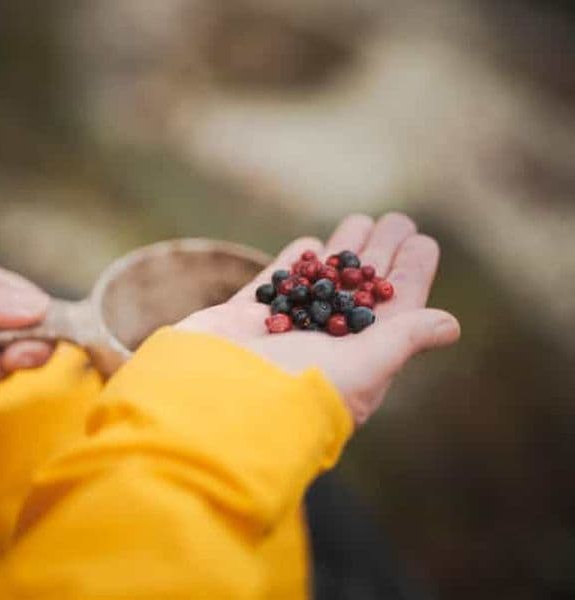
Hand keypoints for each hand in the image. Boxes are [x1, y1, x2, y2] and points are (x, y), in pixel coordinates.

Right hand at [177, 213, 460, 424]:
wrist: (215, 399)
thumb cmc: (295, 390)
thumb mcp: (362, 369)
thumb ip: (401, 340)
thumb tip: (449, 325)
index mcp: (358, 358)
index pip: (394, 310)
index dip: (410, 274)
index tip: (421, 241)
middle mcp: (322, 344)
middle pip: (359, 290)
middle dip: (378, 254)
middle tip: (394, 219)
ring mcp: (282, 329)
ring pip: (320, 283)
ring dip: (341, 252)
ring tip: (359, 220)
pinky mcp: (245, 318)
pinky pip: (276, 285)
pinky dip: (293, 264)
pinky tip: (310, 245)